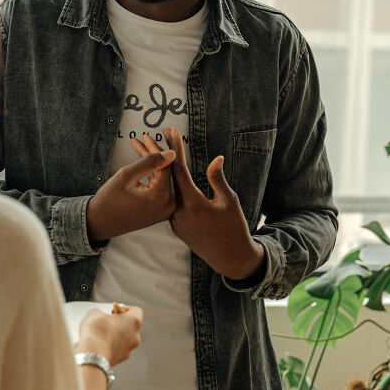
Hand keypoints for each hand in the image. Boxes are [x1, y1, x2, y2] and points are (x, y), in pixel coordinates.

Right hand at [76, 305, 142, 366]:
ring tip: (100, 334)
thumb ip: (100, 312)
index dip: (124, 308)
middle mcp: (135, 336)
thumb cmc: (96, 333)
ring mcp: (129, 349)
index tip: (114, 310)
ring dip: (114, 335)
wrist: (92, 355)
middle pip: (130, 326)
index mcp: (133, 321)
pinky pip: (117, 349)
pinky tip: (99, 344)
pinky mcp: (121, 359)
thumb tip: (98, 316)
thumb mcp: (94, 313)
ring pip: (124, 339)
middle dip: (118, 323)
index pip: (136, 310)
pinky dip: (110, 346)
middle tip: (106, 322)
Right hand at [86, 145, 175, 242]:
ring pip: (161, 178)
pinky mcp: (160, 211)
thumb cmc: (109, 200)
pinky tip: (141, 164)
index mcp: (160, 197)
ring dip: (151, 163)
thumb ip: (149, 162)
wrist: (99, 223)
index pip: (165, 165)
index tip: (145, 137)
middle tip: (141, 139)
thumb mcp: (127, 175)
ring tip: (138, 147)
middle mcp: (167, 206)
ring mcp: (164, 210)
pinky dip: (150, 176)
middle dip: (152, 154)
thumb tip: (172, 152)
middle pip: (164, 171)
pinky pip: (158, 188)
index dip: (155, 149)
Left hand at [163, 127, 265, 281]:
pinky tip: (164, 174)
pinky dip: (166, 187)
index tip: (171, 131)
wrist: (229, 258)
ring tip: (155, 150)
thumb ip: (218, 179)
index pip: (179, 170)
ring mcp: (175, 220)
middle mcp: (178, 211)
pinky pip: (169, 202)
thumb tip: (216, 158)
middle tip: (157, 134)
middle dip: (161, 154)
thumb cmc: (234, 228)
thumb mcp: (229, 201)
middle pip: (166, 176)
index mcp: (192, 203)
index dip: (175, 149)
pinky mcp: (175, 226)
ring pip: (166, 189)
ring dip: (160, 169)